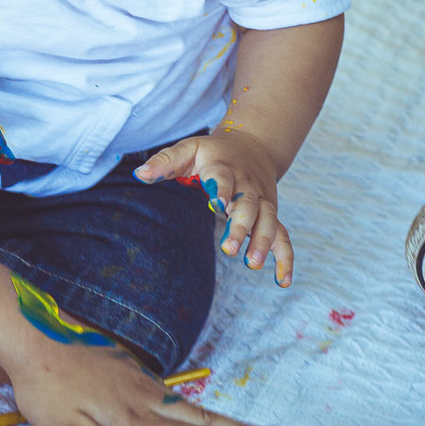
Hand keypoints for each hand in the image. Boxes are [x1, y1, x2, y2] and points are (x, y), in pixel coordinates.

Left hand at [9, 334, 278, 425]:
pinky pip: (174, 395)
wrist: (33, 335)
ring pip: (190, 405)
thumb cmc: (46, 390)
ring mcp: (140, 381)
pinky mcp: (131, 370)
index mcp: (132, 419)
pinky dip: (197, 407)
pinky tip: (198, 412)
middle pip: (198, 419)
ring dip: (223, 418)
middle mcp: (144, 399)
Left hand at [134, 129, 292, 286]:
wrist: (253, 144)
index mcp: (224, 167)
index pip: (223, 178)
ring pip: (269, 220)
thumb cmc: (213, 152)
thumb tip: (139, 173)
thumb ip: (165, 161)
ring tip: (253, 264)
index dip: (220, 190)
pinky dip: (285, 257)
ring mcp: (262, 200)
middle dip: (242, 226)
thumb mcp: (188, 149)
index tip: (216, 204)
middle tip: (230, 249)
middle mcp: (247, 184)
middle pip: (248, 204)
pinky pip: (282, 235)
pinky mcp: (270, 213)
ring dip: (263, 242)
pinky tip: (283, 281)